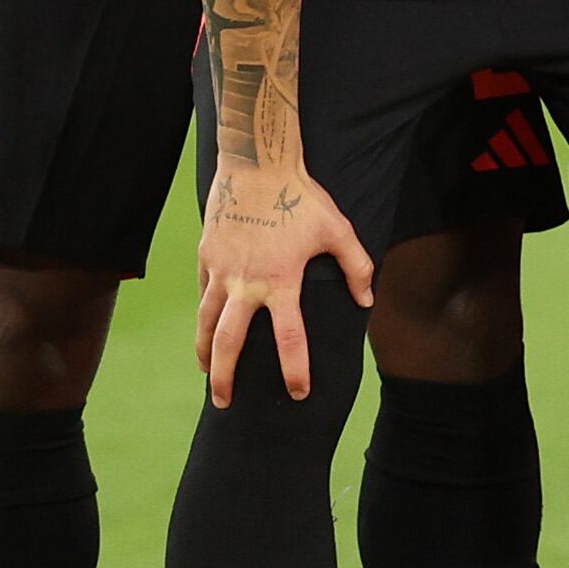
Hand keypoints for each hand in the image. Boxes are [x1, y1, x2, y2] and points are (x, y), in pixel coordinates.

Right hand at [196, 167, 373, 401]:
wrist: (257, 164)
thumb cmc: (301, 197)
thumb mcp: (338, 230)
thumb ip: (357, 267)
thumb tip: (366, 300)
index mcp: (281, 281)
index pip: (289, 339)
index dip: (295, 370)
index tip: (298, 394)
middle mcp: (246, 282)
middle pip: (227, 343)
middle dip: (225, 377)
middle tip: (224, 403)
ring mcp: (221, 270)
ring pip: (205, 323)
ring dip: (204, 353)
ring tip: (206, 375)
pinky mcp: (206, 257)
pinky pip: (202, 295)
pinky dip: (202, 317)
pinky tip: (205, 331)